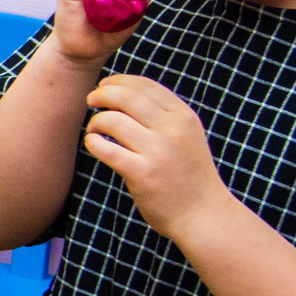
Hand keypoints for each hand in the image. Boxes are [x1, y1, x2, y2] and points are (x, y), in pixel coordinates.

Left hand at [84, 73, 228, 240]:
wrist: (204, 215)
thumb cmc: (189, 175)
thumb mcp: (187, 136)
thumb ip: (165, 116)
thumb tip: (125, 92)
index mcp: (184, 117)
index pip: (146, 85)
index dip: (120, 80)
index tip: (105, 84)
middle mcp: (173, 130)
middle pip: (126, 97)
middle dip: (102, 93)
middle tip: (91, 100)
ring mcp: (158, 152)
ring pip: (113, 120)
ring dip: (96, 121)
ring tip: (94, 129)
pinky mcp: (142, 174)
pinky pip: (106, 149)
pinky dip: (93, 142)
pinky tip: (93, 143)